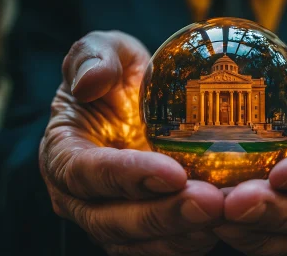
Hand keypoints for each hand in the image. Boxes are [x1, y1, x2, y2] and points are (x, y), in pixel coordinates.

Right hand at [39, 31, 222, 254]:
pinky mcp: (135, 229)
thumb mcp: (104, 50)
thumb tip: (90, 81)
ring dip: (180, 234)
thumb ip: (93, 57)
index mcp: (64, 152)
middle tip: (209, 203)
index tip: (173, 174)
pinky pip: (158, 245)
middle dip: (162, 216)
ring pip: (137, 242)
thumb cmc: (115, 77)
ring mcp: (107, 216)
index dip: (127, 176)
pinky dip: (189, 239)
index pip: (87, 172)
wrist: (129, 107)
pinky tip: (223, 224)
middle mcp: (79, 195)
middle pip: (112, 219)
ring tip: (222, 216)